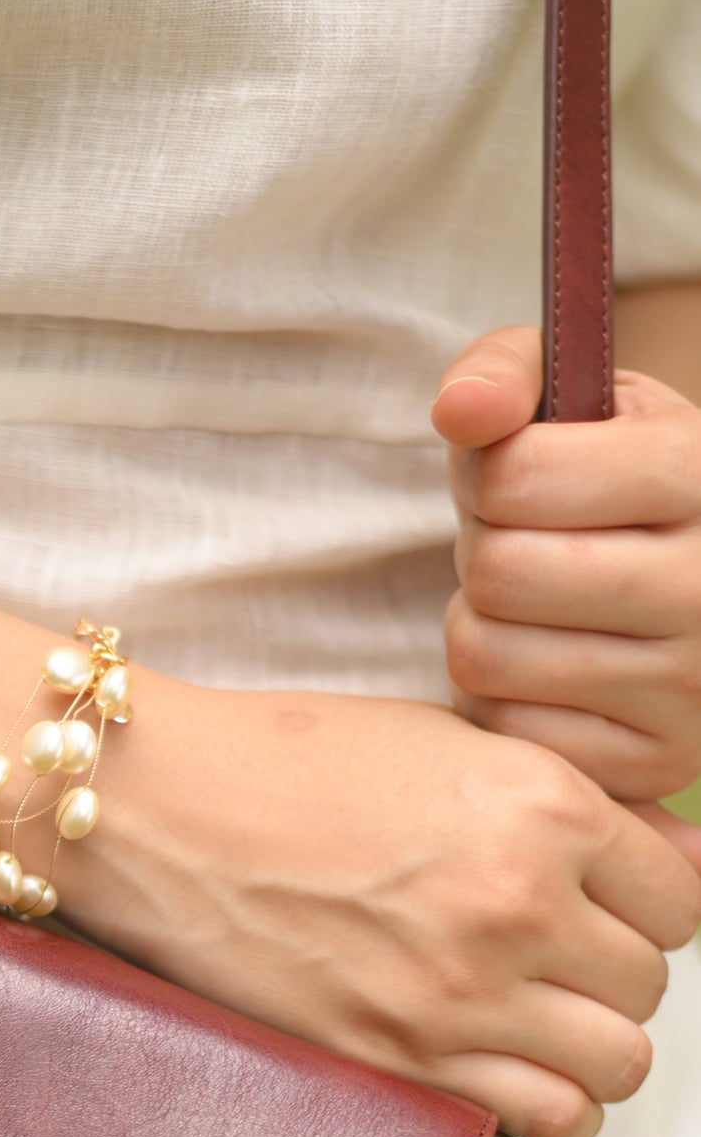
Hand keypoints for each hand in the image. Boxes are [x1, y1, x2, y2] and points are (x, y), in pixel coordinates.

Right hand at [67, 673, 700, 1136]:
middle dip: (611, 972)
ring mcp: (459, 994)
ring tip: (538, 1021)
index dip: (644, 902)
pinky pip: (545, 1116)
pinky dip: (545, 1103)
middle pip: (649, 982)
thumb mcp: (443, 741)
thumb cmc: (279, 766)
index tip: (605, 905)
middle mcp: (517, 904)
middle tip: (555, 959)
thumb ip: (559, 801)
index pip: (679, 892)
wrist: (158, 814)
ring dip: (588, 1046)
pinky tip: (506, 1067)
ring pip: (617, 1063)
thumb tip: (661, 862)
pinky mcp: (400, 1060)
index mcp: (540, 807)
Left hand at [434, 324, 700, 870]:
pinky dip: (500, 701)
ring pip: (486, 655)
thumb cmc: (609, 485)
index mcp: (699, 472)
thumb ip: (504, 373)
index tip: (523, 480)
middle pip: (497, 572)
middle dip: (484, 553)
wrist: (696, 589)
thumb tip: (460, 411)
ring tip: (535, 608)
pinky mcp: (655, 763)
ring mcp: (692, 686)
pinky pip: (503, 729)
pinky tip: (548, 671)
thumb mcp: (577, 403)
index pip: (516, 476)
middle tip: (524, 550)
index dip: (489, 476)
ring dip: (481, 628)